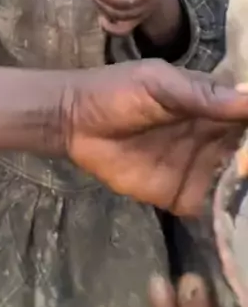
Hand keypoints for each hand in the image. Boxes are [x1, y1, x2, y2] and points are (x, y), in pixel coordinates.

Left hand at [65, 59, 247, 214]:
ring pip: (238, 183)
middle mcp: (215, 138)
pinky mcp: (184, 196)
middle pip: (247, 152)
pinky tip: (240, 221)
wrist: (74, 122)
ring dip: (247, 190)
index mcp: (213, 104)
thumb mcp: (159, 84)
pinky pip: (213, 209)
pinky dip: (230, 217)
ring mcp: (202, 168)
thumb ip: (202, 95)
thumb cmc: (116, 92)